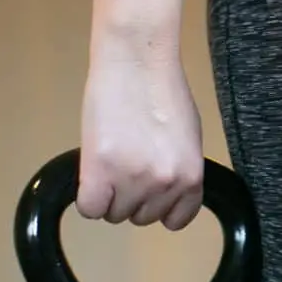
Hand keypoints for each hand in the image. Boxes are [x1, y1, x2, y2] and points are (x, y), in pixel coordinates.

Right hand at [77, 52, 203, 230]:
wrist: (137, 62)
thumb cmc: (162, 90)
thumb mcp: (187, 139)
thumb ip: (178, 169)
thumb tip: (165, 188)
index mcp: (192, 177)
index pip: (178, 219)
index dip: (160, 205)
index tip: (151, 189)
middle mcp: (166, 183)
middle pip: (142, 217)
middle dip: (133, 196)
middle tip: (127, 161)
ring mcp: (133, 179)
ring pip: (115, 213)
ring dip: (110, 193)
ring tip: (112, 157)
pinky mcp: (100, 171)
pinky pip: (91, 209)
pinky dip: (89, 197)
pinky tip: (93, 174)